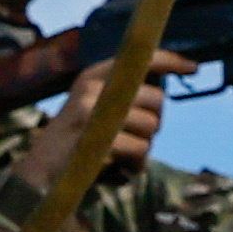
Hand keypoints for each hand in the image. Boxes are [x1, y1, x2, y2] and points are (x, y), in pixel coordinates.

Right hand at [12, 61, 169, 197]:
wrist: (39, 173)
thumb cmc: (76, 142)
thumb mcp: (94, 108)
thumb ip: (122, 97)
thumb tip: (161, 92)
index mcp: (94, 75)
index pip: (141, 58)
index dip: (171, 61)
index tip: (193, 67)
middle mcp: (93, 86)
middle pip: (156, 99)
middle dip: (155, 123)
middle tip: (138, 139)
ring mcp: (92, 111)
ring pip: (151, 126)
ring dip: (146, 148)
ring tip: (127, 158)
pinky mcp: (96, 138)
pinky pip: (139, 148)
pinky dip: (137, 165)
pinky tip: (123, 170)